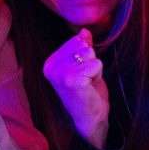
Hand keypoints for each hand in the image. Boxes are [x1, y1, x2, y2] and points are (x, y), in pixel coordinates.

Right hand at [43, 28, 109, 148]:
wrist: (90, 118)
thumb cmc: (87, 92)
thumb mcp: (83, 66)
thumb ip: (82, 47)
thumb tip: (84, 31)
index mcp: (50, 62)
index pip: (76, 41)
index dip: (85, 57)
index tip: (81, 74)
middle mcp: (51, 67)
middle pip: (83, 46)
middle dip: (91, 62)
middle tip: (86, 80)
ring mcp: (60, 74)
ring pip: (90, 54)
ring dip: (95, 69)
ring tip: (88, 83)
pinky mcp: (72, 80)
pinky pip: (96, 64)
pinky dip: (98, 75)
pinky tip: (90, 87)